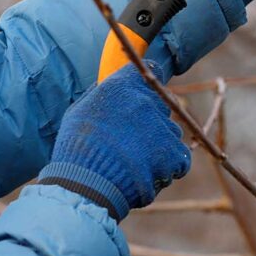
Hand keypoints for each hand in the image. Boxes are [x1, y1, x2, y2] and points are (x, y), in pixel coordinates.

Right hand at [38, 64, 189, 221]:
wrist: (86, 186)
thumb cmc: (76, 150)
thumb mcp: (78, 112)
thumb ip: (99, 94)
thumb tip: (109, 84)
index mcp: (123, 87)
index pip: (151, 69)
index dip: (149, 84)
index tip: (146, 94)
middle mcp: (147, 101)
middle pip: (160, 105)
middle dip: (150, 120)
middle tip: (130, 142)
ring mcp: (163, 127)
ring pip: (170, 132)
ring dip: (159, 145)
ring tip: (135, 163)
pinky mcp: (174, 153)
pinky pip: (179, 157)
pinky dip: (168, 167)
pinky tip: (147, 175)